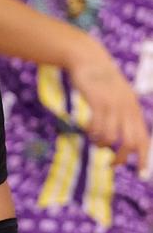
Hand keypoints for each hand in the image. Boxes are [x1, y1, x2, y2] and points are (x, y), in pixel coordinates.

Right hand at [67, 38, 149, 172]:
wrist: (89, 59)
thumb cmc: (101, 79)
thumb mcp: (118, 95)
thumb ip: (123, 112)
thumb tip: (123, 134)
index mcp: (134, 109)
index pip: (144, 139)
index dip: (144, 158)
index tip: (141, 173)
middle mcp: (127, 109)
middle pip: (131, 142)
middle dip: (121, 158)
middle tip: (111, 163)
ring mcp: (113, 105)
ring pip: (112, 137)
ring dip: (101, 144)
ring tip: (95, 141)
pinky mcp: (98, 101)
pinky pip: (97, 126)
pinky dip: (92, 133)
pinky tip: (88, 130)